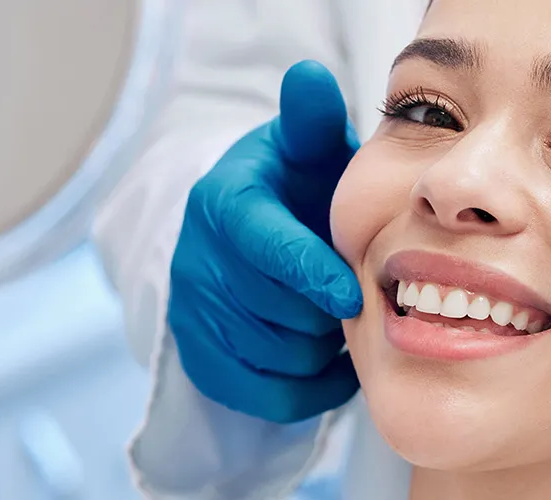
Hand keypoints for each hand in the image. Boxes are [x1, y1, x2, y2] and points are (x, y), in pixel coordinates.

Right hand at [168, 61, 362, 423]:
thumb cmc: (296, 186)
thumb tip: (309, 77)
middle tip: (358, 298)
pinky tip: (330, 358)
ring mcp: (192, 312)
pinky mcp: (198, 358)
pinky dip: (309, 387)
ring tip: (340, 320)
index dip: (311, 275)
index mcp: (222, 202)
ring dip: (322, 347)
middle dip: (327, 311)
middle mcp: (196, 258)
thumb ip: (311, 119)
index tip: (352, 295)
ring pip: (277, 356)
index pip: (265, 248)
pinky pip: (265, 395)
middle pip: (278, 311)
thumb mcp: (305, 148)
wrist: (251, 233)